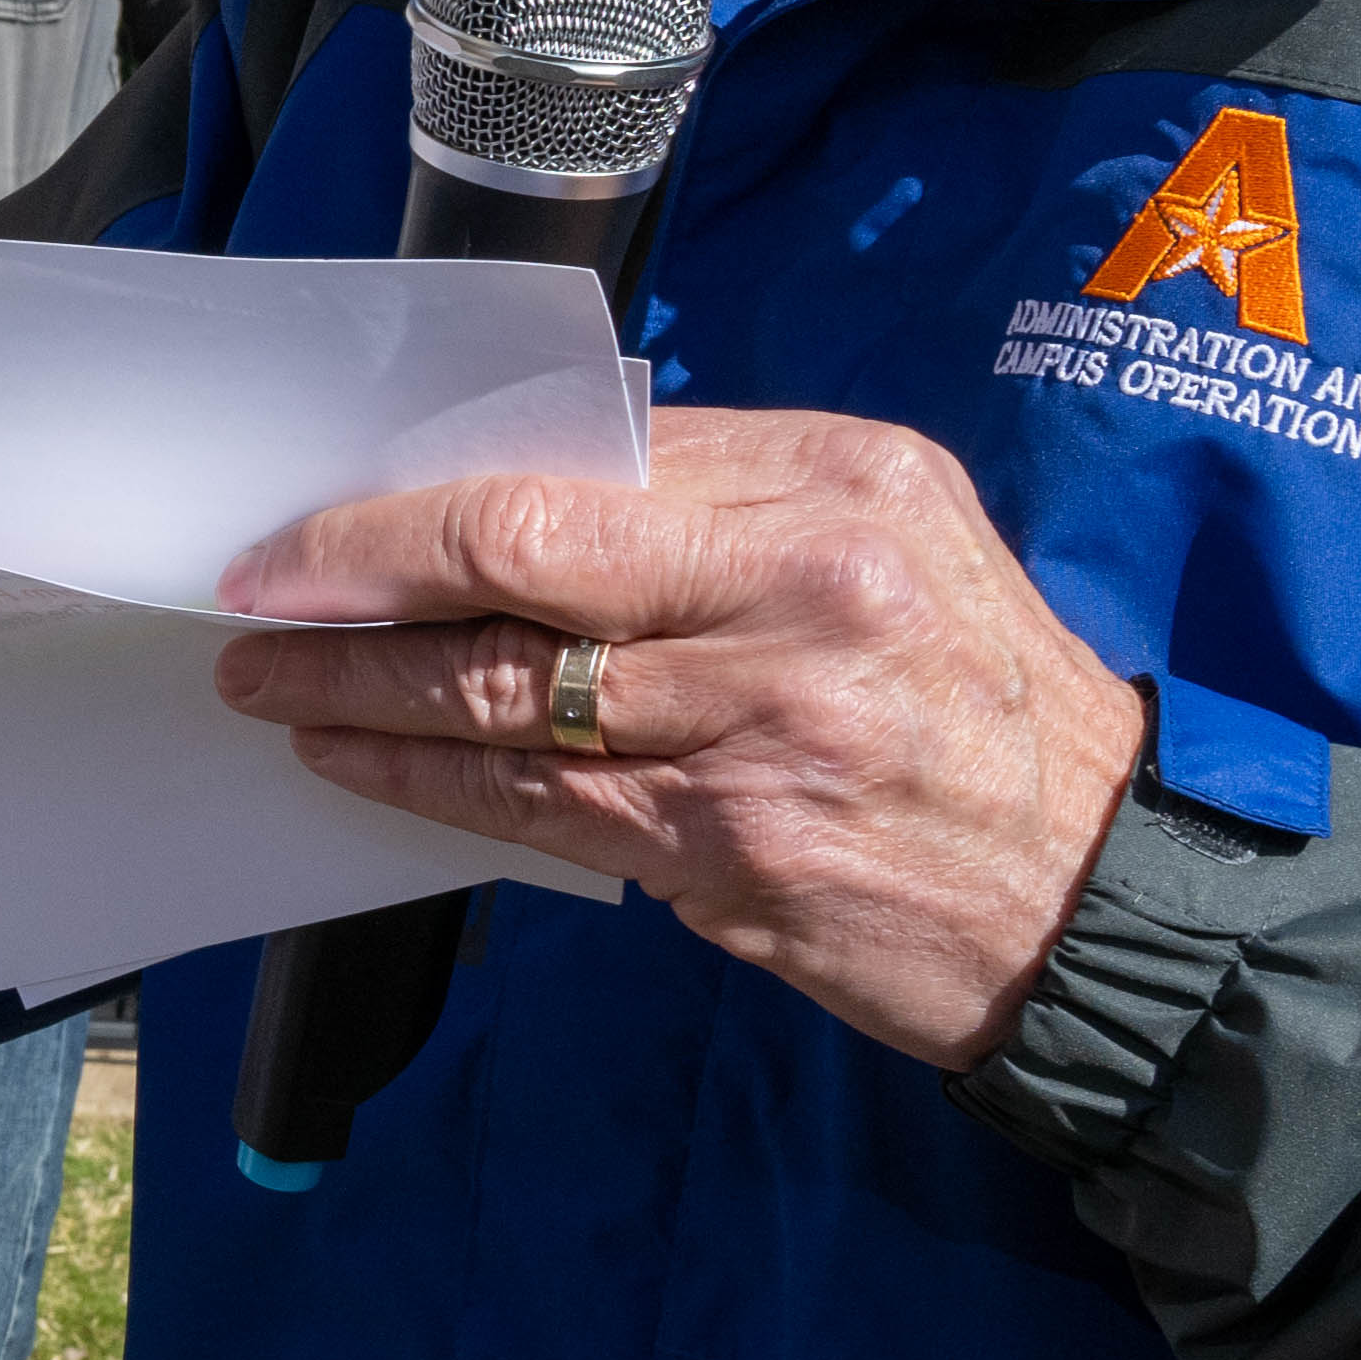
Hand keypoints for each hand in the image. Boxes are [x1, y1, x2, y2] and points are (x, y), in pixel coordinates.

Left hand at [210, 409, 1138, 1071]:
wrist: (1103, 894)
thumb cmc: (973, 712)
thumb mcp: (889, 553)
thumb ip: (720, 518)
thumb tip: (516, 507)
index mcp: (839, 484)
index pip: (578, 465)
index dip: (422, 497)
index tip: (323, 520)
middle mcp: (805, 589)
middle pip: (520, 558)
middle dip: (358, 575)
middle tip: (257, 592)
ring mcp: (769, 724)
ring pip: (503, 694)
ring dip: (358, 692)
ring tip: (271, 683)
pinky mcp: (737, 850)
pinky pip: (533, 806)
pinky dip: (421, 783)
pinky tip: (354, 765)